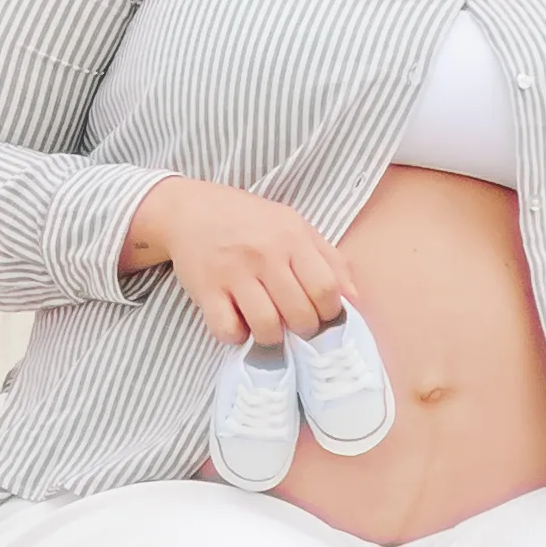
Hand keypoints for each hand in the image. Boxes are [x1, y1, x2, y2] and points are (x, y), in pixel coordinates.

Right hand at [119, 176, 351, 346]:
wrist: (190, 209)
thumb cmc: (249, 220)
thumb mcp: (294, 225)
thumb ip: (329, 259)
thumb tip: (355, 299)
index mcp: (291, 238)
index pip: (326, 289)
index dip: (330, 311)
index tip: (321, 313)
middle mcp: (264, 255)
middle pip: (300, 314)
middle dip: (304, 329)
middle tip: (295, 323)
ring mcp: (233, 273)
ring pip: (267, 327)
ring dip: (273, 337)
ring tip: (270, 327)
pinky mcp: (205, 290)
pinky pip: (227, 329)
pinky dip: (236, 335)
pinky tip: (239, 322)